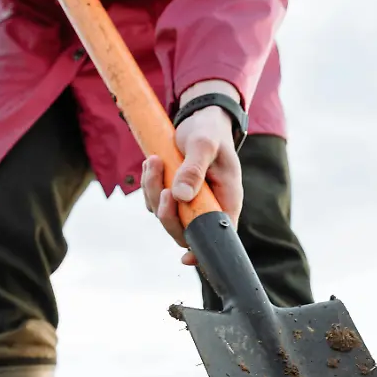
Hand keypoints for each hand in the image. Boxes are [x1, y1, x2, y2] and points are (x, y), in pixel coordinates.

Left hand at [141, 80, 244, 265]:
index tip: (186, 257)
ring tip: (154, 161)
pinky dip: (149, 185)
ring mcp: (190, 203)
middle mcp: (209, 207)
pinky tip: (153, 163)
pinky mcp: (175, 195)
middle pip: (185, 231)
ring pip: (166, 215)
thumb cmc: (209, 132)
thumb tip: (180, 196)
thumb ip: (194, 169)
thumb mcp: (204, 145)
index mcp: (226, 200)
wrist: (201, 119)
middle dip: (167, 213)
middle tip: (162, 187)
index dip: (203, 251)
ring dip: (153, 190)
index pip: (219, 235)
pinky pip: (155, 201)